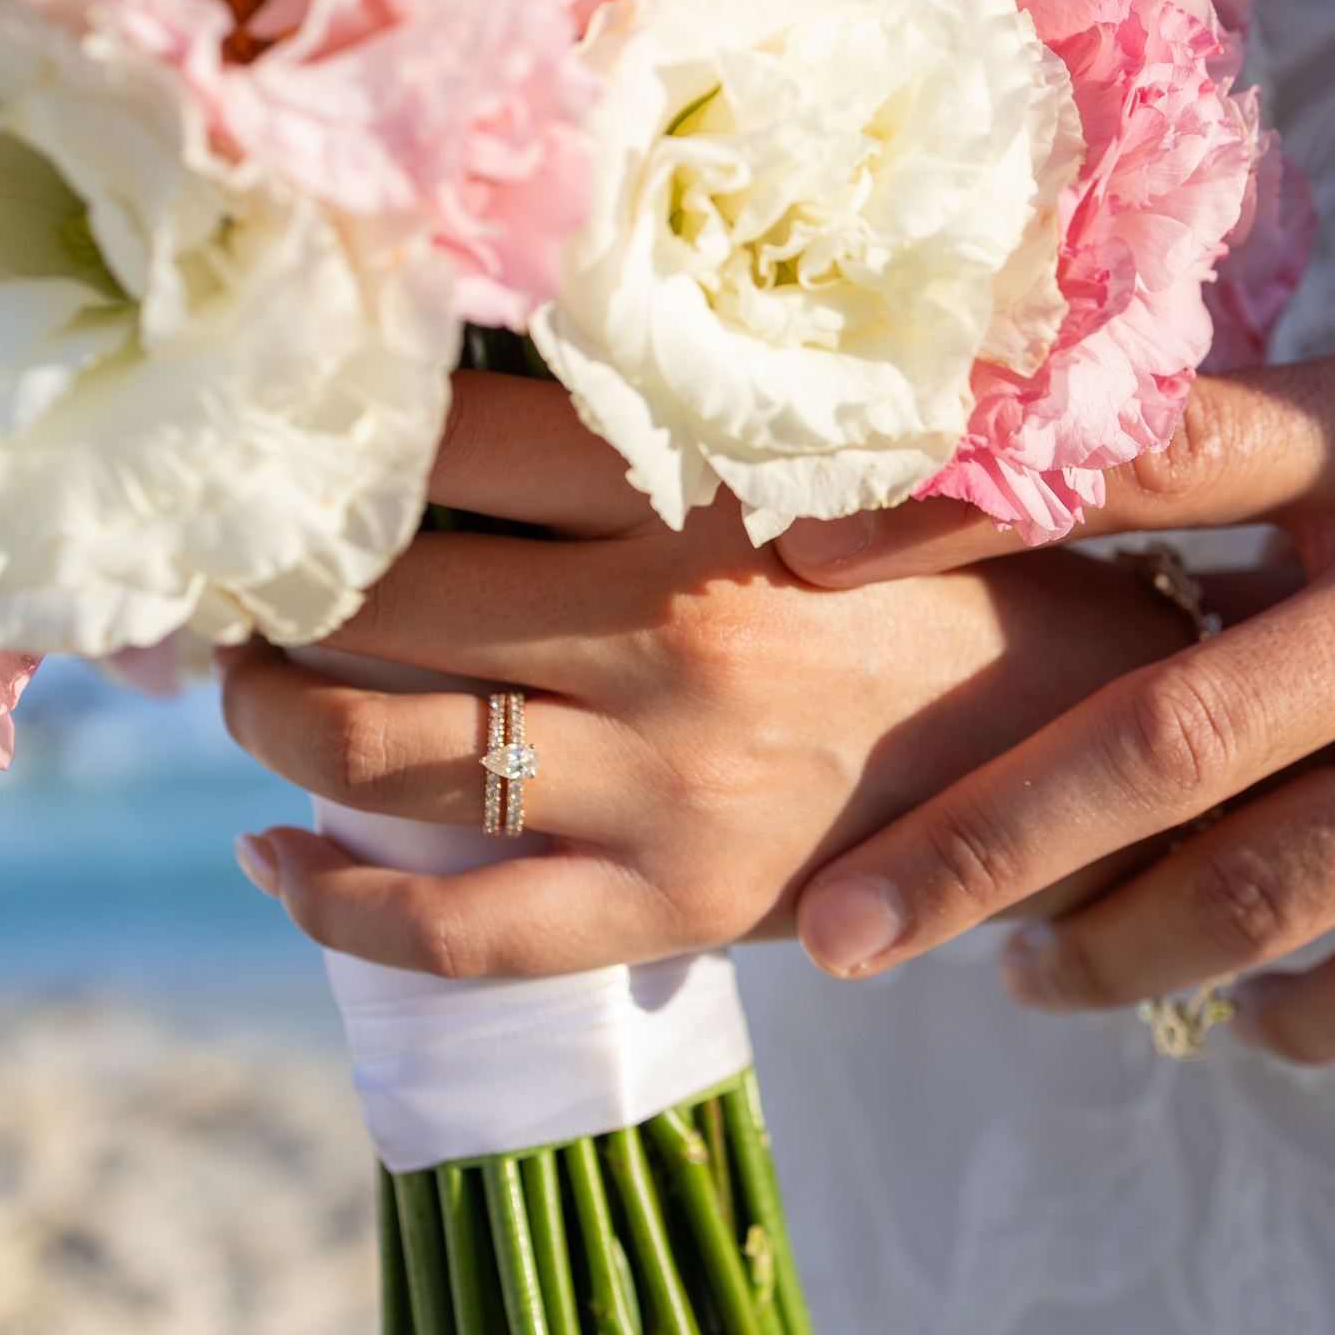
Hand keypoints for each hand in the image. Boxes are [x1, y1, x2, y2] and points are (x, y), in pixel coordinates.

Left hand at [219, 371, 1207, 976]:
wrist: (1106, 750)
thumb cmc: (972, 584)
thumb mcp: (850, 465)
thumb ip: (682, 437)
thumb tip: (475, 406)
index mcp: (712, 498)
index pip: (450, 438)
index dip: (329, 434)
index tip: (271, 432)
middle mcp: (669, 635)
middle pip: (378, 591)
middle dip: (265, 579)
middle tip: (228, 563)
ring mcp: (665, 786)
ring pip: (378, 749)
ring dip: (267, 713)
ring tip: (243, 686)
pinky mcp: (675, 909)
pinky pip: (450, 928)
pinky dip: (328, 900)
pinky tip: (270, 858)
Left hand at [772, 329, 1334, 1063]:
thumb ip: (1311, 487)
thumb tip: (1113, 569)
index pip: (1140, 459)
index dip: (959, 502)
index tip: (800, 560)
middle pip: (1162, 733)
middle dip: (984, 846)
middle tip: (847, 932)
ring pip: (1274, 884)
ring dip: (1129, 955)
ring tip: (1033, 990)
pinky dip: (1317, 1019)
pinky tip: (1255, 1031)